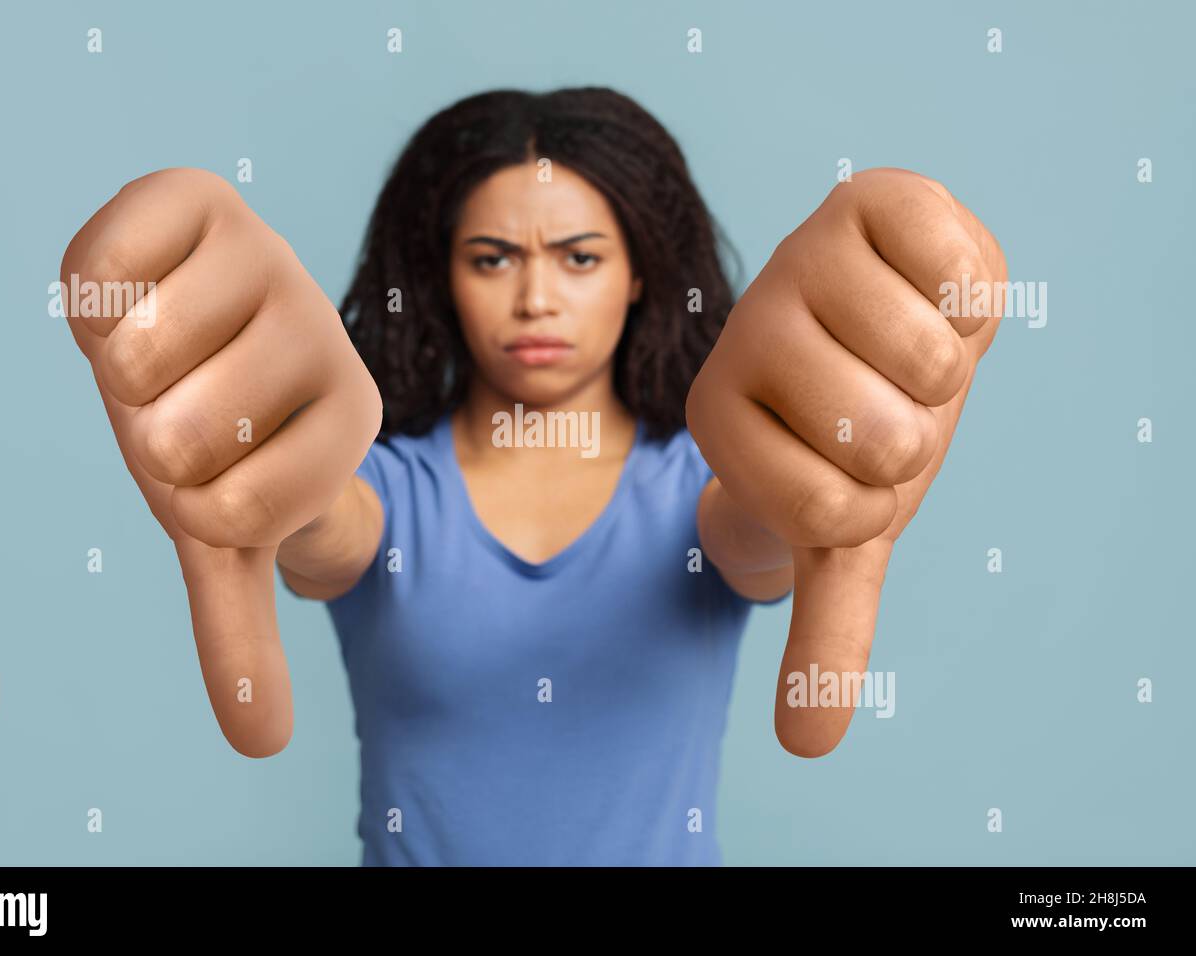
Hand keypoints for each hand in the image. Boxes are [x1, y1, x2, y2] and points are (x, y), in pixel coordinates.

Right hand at [60, 168, 380, 756]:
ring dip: (118, 373)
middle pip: (180, 438)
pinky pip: (99, 271)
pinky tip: (139, 288)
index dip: (193, 500)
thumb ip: (242, 631)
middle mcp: (324, 328)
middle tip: (182, 403)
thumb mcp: (227, 532)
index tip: (218, 466)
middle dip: (149, 435)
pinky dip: (88, 299)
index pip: (236, 510)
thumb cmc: (220, 436)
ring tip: (161, 349)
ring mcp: (266, 253)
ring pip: (139, 359)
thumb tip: (262, 745)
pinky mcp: (196, 196)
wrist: (196, 325)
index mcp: (352, 416)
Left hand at [687, 167, 1005, 756]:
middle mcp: (741, 330)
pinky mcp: (870, 200)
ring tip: (904, 349)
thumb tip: (807, 750)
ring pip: (927, 366)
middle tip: (883, 403)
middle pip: (884, 439)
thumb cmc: (855, 433)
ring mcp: (799, 258)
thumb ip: (826, 629)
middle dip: (916, 437)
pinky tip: (925, 287)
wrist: (884, 323)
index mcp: (717, 416)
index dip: (873, 500)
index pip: (827, 510)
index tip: (848, 464)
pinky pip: (961, 277)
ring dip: (946, 373)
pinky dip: (975, 302)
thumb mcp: (841, 529)